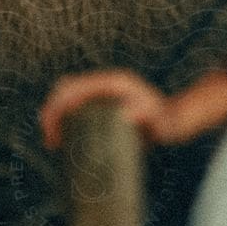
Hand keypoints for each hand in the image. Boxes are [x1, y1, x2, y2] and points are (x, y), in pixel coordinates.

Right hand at [39, 67, 176, 150]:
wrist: (176, 122)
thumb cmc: (166, 122)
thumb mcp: (156, 120)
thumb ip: (144, 115)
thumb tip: (126, 114)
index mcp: (112, 83)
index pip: (73, 88)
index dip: (57, 107)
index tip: (52, 131)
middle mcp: (105, 84)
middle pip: (66, 89)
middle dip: (51, 111)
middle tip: (50, 140)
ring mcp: (103, 92)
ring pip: (68, 97)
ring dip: (55, 115)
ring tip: (53, 142)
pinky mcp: (103, 103)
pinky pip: (76, 106)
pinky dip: (64, 118)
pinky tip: (63, 137)